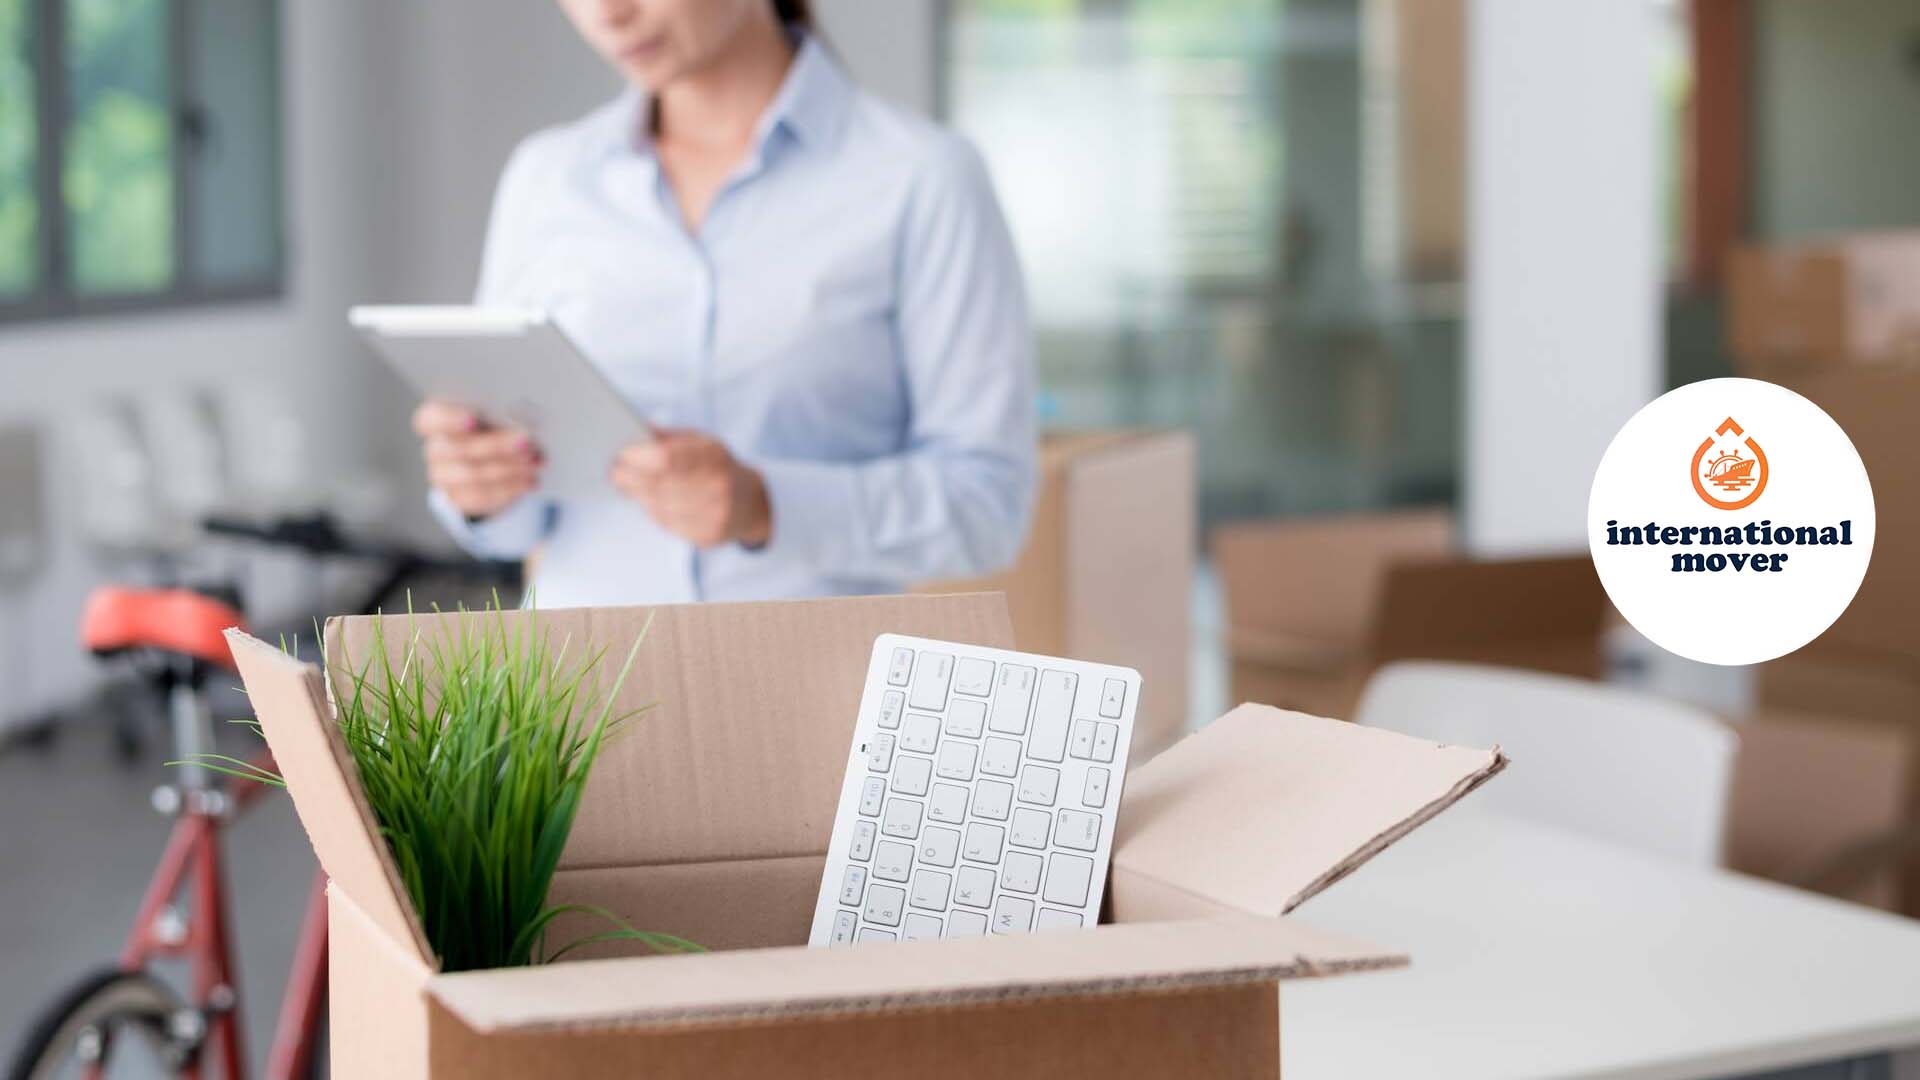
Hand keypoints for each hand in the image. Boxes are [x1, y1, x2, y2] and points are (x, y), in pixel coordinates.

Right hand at [412, 400, 542, 517]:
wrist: (491, 460)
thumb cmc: (493, 427)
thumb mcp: (496, 417)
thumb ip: (503, 416)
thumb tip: (526, 424)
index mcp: (436, 420)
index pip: (430, 420)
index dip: (449, 420)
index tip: (472, 419)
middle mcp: (436, 449)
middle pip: (460, 448)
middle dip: (496, 445)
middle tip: (526, 442)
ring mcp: (444, 477)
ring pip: (473, 475)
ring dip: (509, 469)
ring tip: (536, 463)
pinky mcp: (459, 499)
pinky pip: (483, 496)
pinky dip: (511, 488)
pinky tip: (531, 481)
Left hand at [609, 428, 770, 548]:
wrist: (750, 502)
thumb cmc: (717, 466)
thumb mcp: (700, 443)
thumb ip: (668, 438)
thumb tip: (632, 430)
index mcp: (714, 455)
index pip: (667, 458)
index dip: (639, 457)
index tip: (621, 454)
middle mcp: (718, 485)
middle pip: (660, 485)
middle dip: (632, 478)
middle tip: (616, 472)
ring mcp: (715, 514)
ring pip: (660, 507)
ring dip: (639, 495)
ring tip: (627, 485)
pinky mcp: (708, 536)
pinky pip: (668, 524)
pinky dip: (653, 511)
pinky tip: (649, 501)